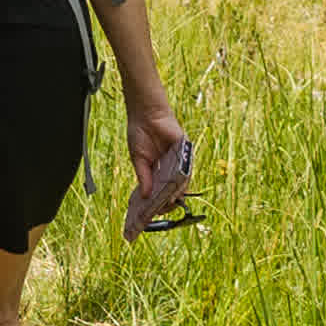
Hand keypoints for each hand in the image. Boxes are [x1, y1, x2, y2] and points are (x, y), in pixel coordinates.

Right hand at [125, 117, 198, 235]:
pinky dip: (181, 181)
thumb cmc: (140, 134)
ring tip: (167, 204)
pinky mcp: (186, 152)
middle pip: (172, 188)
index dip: (157, 201)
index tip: (150, 212)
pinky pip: (186, 169)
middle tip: (160, 211)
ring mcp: (179, 160)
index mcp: (158, 169)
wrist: (145, 113)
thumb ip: (144, 177)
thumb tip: (146, 197)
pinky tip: (174, 189)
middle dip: (167, 201)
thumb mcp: (139, 159)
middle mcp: (170, 167)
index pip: (160, 189)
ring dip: (175, 194)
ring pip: (181, 182)